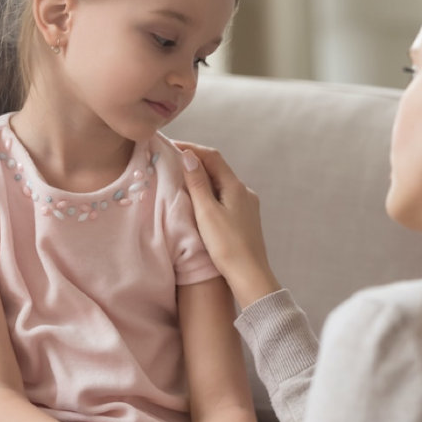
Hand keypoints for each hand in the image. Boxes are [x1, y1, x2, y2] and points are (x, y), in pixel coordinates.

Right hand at [177, 142, 281, 308]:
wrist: (250, 275)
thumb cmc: (227, 245)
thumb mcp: (207, 212)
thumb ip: (198, 183)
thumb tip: (189, 156)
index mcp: (235, 187)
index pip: (212, 157)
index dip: (192, 148)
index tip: (171, 146)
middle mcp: (244, 192)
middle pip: (218, 168)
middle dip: (196, 162)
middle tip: (172, 161)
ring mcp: (247, 206)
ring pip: (221, 184)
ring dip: (203, 178)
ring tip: (182, 179)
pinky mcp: (245, 219)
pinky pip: (225, 197)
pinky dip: (210, 193)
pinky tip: (200, 202)